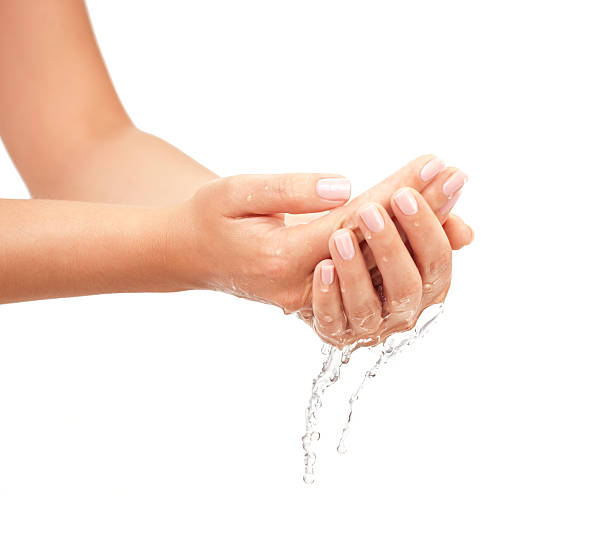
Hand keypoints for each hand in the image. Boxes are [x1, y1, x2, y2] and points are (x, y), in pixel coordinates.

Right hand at [165, 156, 470, 327]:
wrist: (191, 254)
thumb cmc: (210, 217)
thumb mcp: (237, 192)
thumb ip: (290, 191)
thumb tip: (346, 187)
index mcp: (279, 259)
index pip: (353, 224)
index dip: (396, 194)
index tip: (432, 163)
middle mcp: (301, 287)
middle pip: (375, 251)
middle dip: (419, 211)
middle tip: (456, 175)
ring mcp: (311, 298)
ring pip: (378, 269)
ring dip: (417, 233)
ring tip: (450, 196)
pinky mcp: (317, 297)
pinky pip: (368, 276)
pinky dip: (398, 250)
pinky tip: (426, 229)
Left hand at [310, 187, 454, 347]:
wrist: (317, 267)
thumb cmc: (368, 241)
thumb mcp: (399, 223)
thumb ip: (429, 212)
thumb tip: (459, 193)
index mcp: (427, 284)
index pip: (437, 261)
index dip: (426, 229)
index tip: (405, 194)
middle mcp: (403, 310)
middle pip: (406, 288)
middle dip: (390, 248)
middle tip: (369, 211)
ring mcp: (368, 325)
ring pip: (367, 307)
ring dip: (354, 272)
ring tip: (339, 236)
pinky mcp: (335, 331)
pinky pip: (332, 320)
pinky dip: (328, 295)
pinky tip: (323, 268)